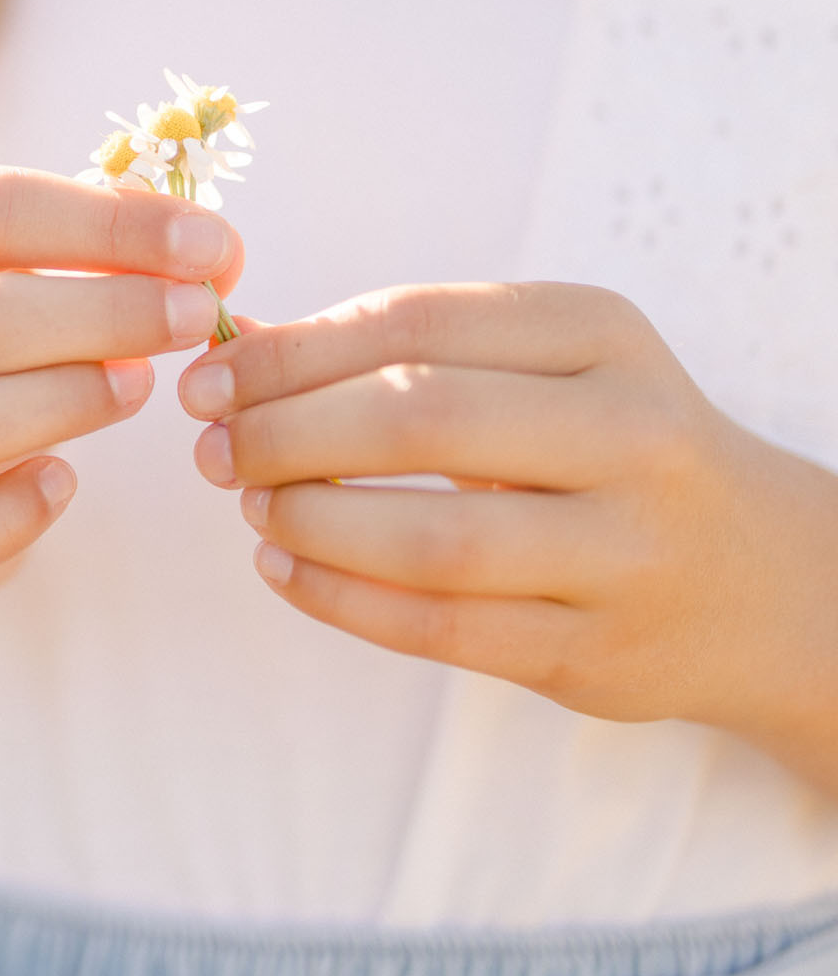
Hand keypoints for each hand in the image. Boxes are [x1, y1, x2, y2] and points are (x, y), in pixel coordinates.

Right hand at [0, 167, 242, 591]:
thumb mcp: (20, 263)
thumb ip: (105, 246)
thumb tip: (210, 249)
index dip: (108, 225)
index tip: (209, 246)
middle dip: (98, 314)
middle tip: (194, 317)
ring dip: (54, 403)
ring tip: (138, 387)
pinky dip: (4, 518)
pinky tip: (63, 484)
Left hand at [179, 280, 837, 787]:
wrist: (762, 579)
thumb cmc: (612, 447)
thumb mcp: (548, 366)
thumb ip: (408, 348)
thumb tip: (242, 346)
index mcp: (603, 336)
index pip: (420, 323)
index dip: (296, 350)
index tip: (212, 372)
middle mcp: (629, 435)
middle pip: (422, 421)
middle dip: (289, 432)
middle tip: (214, 446)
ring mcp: (622, 552)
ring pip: (433, 539)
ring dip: (312, 520)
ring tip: (251, 505)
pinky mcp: (595, 652)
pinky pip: (443, 628)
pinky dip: (343, 599)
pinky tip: (285, 567)